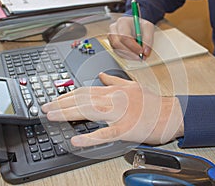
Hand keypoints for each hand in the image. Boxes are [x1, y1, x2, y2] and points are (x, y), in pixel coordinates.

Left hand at [41, 73, 183, 146]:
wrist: (169, 113)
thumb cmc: (151, 102)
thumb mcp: (132, 85)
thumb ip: (114, 80)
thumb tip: (101, 75)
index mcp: (114, 90)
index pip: (86, 90)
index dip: (68, 95)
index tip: (54, 99)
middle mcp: (114, 99)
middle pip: (83, 99)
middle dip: (61, 103)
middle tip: (45, 108)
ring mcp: (119, 113)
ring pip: (89, 111)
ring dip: (68, 114)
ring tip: (52, 116)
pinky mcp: (125, 129)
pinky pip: (105, 133)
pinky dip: (89, 137)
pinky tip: (76, 140)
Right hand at [108, 16, 154, 59]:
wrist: (136, 25)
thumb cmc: (141, 25)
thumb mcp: (148, 28)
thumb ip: (148, 39)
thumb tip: (145, 52)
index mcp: (122, 22)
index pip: (124, 36)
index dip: (132, 46)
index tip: (141, 51)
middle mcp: (114, 29)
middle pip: (117, 44)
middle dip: (130, 53)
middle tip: (140, 56)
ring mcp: (111, 38)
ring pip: (118, 50)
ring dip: (130, 56)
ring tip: (139, 56)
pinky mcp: (113, 45)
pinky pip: (119, 53)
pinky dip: (128, 56)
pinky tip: (135, 55)